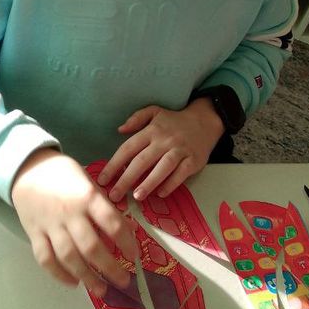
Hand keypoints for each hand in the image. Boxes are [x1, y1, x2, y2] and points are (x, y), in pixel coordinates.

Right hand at [11, 148, 137, 295]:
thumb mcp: (90, 182)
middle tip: (124, 281)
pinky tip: (73, 283)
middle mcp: (69, 213)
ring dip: (87, 277)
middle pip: (91, 247)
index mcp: (87, 197)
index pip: (111, 223)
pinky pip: (45, 259)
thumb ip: (107, 207)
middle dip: (110, 268)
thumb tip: (130, 230)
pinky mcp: (34, 234)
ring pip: (69, 257)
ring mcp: (50, 225)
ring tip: (102, 290)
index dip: (126, 242)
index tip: (135, 256)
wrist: (28, 168)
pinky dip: (59, 274)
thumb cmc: (65, 175)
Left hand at [98, 100, 224, 202]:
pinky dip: (171, 184)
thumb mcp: (155, 112)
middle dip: (126, 179)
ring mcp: (180, 151)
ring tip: (137, 196)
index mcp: (152, 130)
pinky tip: (160, 194)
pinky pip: (181, 174)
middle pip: (142, 161)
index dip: (114, 164)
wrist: (205, 121)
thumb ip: (136, 119)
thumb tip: (119, 130)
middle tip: (114, 195)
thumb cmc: (174, 121)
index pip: (128, 148)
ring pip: (162, 168)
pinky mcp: (194, 160)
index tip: (103, 180)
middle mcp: (164, 140)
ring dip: (148, 183)